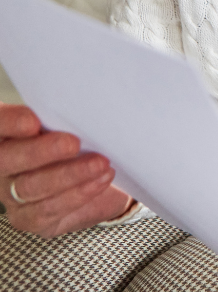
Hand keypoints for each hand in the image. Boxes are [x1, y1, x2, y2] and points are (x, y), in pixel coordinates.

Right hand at [0, 102, 132, 237]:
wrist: (97, 177)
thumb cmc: (83, 143)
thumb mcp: (75, 126)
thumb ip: (67, 119)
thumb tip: (84, 107)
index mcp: (8, 134)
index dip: (9, 122)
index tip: (32, 122)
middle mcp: (3, 164)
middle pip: (8, 159)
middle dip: (41, 152)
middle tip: (73, 144)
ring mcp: (11, 194)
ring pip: (30, 186)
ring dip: (69, 174)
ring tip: (100, 164)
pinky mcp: (28, 217)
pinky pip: (49, 209)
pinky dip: (79, 193)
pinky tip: (101, 180)